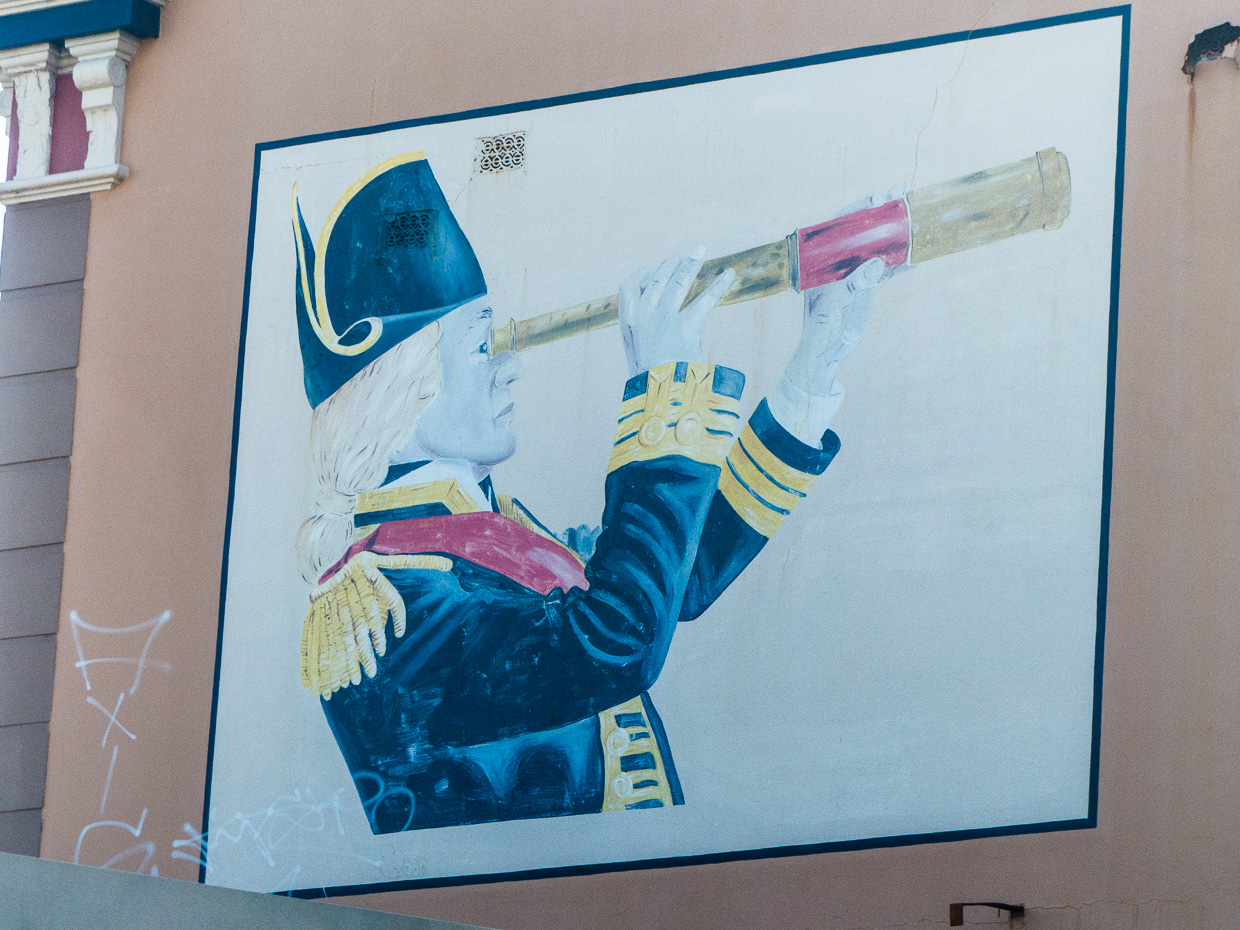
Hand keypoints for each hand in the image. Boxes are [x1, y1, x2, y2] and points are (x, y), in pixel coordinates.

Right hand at [619, 248, 734, 376]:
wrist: (658, 398)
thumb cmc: (649, 379)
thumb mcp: (637, 354)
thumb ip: (643, 334)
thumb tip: (653, 320)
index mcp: (627, 322)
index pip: (628, 287)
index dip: (642, 275)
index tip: (652, 270)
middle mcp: (642, 317)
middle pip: (657, 279)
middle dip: (671, 264)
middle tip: (684, 256)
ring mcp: (663, 320)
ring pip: (677, 282)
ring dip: (690, 264)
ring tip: (700, 251)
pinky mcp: (686, 328)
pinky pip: (704, 300)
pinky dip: (718, 286)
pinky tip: (729, 275)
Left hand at [784, 191, 901, 394]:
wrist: (825, 352)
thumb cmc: (819, 328)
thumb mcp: (832, 305)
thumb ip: (852, 285)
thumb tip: (876, 263)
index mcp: (822, 257)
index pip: (841, 224)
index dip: (860, 208)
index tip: (877, 197)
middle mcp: (839, 259)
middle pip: (863, 228)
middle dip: (882, 211)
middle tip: (901, 192)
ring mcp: (855, 271)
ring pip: (878, 244)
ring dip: (896, 232)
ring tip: (915, 216)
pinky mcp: (868, 285)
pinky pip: (888, 268)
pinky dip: (902, 262)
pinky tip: (917, 256)